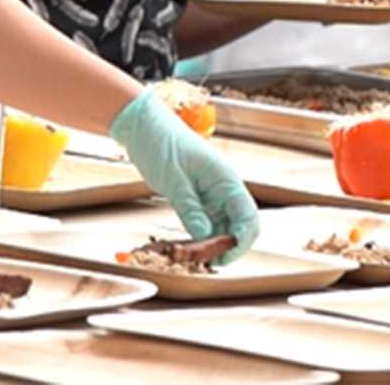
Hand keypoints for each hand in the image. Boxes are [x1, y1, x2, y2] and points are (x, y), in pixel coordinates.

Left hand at [109, 89, 258, 264]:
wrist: (142, 126)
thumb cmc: (160, 143)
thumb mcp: (173, 180)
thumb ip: (190, 208)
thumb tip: (205, 236)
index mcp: (226, 179)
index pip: (247, 216)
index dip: (241, 241)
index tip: (223, 257)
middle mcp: (224, 188)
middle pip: (239, 226)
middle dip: (228, 247)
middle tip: (207, 264)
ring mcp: (212, 193)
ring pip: (222, 227)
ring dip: (212, 244)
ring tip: (194, 259)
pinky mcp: (198, 197)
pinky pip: (206, 222)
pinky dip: (200, 236)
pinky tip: (188, 248)